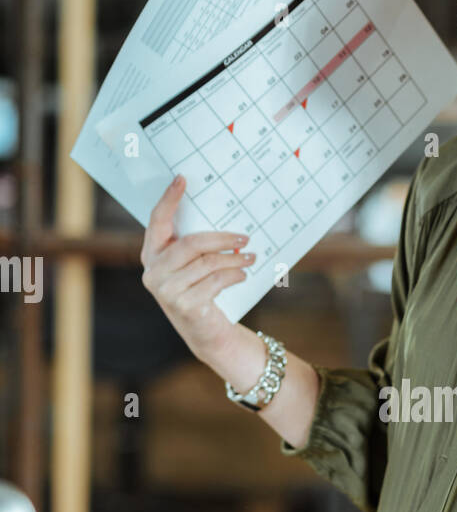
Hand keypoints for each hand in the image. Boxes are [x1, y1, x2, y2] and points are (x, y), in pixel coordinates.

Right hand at [139, 174, 256, 363]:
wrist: (205, 332)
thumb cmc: (200, 290)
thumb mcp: (193, 265)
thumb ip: (196, 245)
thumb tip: (222, 215)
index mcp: (151, 254)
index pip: (157, 221)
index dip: (169, 200)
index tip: (182, 179)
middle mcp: (152, 271)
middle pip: (191, 243)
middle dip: (222, 238)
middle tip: (245, 236)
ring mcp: (165, 290)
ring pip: (207, 263)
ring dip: (234, 258)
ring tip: (250, 257)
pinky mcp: (184, 305)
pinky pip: (215, 281)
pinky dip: (233, 275)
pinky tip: (242, 274)